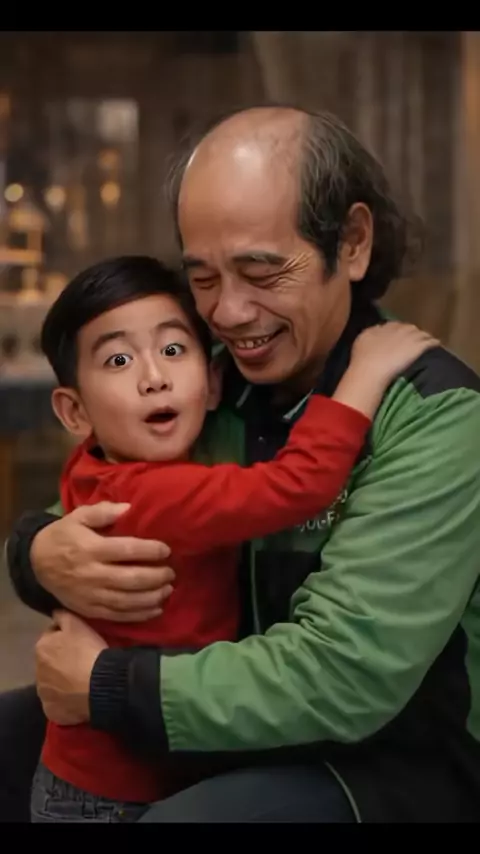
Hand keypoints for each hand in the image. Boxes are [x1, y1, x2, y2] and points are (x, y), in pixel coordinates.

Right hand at [31, 502, 174, 621]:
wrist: (36, 563)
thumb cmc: (63, 536)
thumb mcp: (78, 517)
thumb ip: (103, 512)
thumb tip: (128, 508)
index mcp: (91, 549)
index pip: (126, 550)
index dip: (150, 550)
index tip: (166, 550)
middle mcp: (92, 574)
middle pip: (131, 579)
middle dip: (156, 577)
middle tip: (171, 572)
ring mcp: (90, 595)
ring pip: (127, 601)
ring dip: (152, 597)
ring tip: (168, 590)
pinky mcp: (89, 610)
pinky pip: (117, 616)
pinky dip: (139, 615)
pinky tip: (155, 609)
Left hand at [35, 610, 105, 724]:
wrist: (99, 685)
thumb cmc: (88, 651)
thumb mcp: (77, 623)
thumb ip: (62, 616)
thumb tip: (55, 615)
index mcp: (41, 648)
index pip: (50, 636)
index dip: (65, 636)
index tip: (79, 639)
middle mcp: (37, 671)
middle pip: (50, 661)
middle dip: (61, 659)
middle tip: (81, 659)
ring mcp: (44, 694)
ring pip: (53, 683)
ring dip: (62, 680)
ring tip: (82, 679)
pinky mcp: (53, 711)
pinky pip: (59, 703)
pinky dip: (66, 700)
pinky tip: (79, 696)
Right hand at [351, 322, 438, 382]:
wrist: (371, 370)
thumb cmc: (362, 360)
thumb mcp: (361, 341)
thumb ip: (371, 334)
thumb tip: (377, 330)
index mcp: (383, 327)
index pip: (394, 325)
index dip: (397, 332)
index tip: (398, 339)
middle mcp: (398, 328)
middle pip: (409, 328)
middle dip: (411, 334)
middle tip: (412, 343)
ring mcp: (410, 336)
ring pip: (421, 334)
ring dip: (423, 338)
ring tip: (426, 344)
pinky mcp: (419, 346)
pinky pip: (430, 342)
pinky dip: (433, 343)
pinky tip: (436, 346)